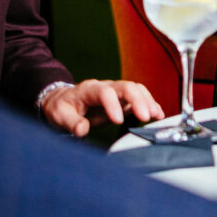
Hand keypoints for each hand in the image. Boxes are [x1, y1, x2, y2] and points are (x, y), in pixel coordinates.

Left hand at [40, 79, 163, 136]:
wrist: (64, 102)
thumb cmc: (61, 108)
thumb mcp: (59, 116)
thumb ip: (71, 123)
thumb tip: (82, 129)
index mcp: (88, 89)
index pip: (104, 92)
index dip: (113, 104)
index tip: (118, 121)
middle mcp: (105, 86)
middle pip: (125, 86)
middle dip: (137, 100)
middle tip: (145, 116)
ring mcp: (115, 92)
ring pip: (135, 89)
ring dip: (147, 101)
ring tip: (156, 115)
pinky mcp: (122, 100)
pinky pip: (139, 97)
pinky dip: (150, 104)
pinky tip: (157, 114)